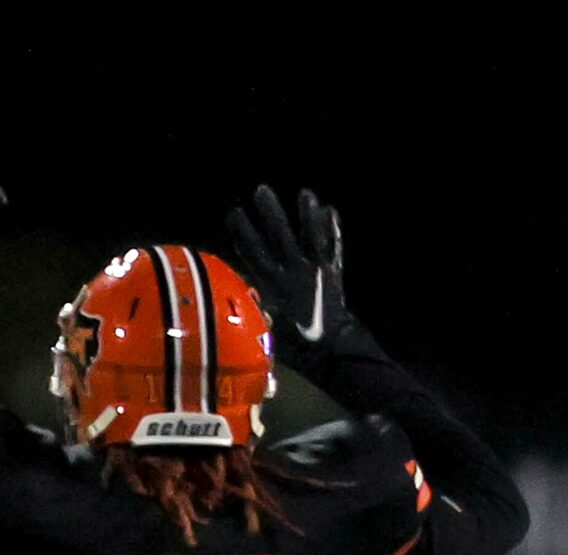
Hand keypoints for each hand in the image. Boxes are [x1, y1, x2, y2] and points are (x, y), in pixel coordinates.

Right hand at [225, 185, 355, 359]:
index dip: (243, 233)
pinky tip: (330, 210)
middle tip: (261, 190)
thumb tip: (240, 289)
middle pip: (279, 237)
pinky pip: (333, 246)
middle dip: (269, 213)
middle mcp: (293, 272)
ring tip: (304, 193)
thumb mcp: (265, 330)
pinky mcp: (333, 272)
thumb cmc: (294, 346)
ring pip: (309, 236)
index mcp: (273, 286)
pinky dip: (332, 229)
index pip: (253, 253)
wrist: (330, 350)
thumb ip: (254, 307)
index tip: (234, 213)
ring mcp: (316, 270)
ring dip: (306, 214)